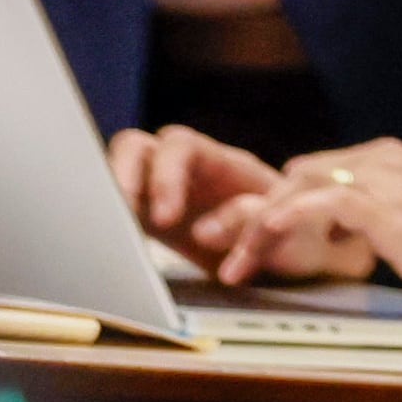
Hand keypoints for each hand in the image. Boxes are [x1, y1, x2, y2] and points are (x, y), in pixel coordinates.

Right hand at [107, 124, 282, 267]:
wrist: (292, 254)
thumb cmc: (293, 235)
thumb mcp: (284, 230)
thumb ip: (253, 221)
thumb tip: (207, 229)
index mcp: (223, 165)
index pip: (181, 146)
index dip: (166, 176)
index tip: (165, 218)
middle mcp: (188, 170)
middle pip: (139, 147)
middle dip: (125, 176)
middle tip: (125, 217)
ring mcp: (165, 188)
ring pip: (122, 170)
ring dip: (110, 193)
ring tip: (109, 229)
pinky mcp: (151, 215)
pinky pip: (118, 204)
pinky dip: (108, 217)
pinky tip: (108, 242)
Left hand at [202, 137, 401, 320]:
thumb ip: (371, 218)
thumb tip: (333, 231)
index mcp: (388, 160)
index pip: (311, 171)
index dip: (271, 205)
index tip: (238, 240)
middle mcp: (385, 160)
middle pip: (296, 175)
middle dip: (250, 212)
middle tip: (212, 246)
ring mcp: (388, 181)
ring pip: (299, 187)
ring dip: (255, 224)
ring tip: (230, 262)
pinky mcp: (391, 210)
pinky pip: (322, 203)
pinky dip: (285, 222)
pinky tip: (262, 244)